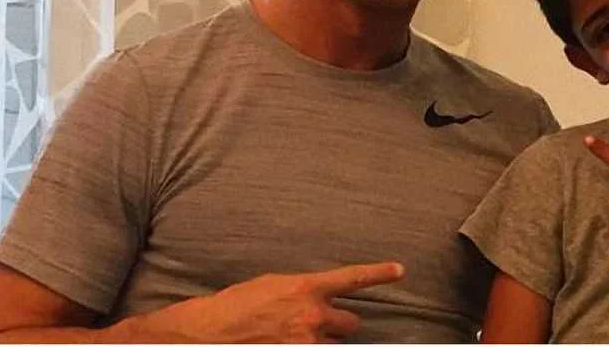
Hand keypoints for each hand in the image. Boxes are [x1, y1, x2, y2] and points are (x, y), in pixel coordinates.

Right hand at [157, 262, 404, 342]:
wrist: (208, 334)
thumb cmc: (235, 306)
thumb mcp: (272, 286)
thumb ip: (301, 292)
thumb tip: (316, 298)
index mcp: (306, 288)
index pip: (352, 278)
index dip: (378, 273)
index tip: (399, 270)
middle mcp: (312, 315)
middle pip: (351, 323)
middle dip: (339, 325)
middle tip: (317, 326)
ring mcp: (307, 342)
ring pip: (337, 346)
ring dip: (324, 343)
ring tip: (297, 337)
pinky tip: (290, 342)